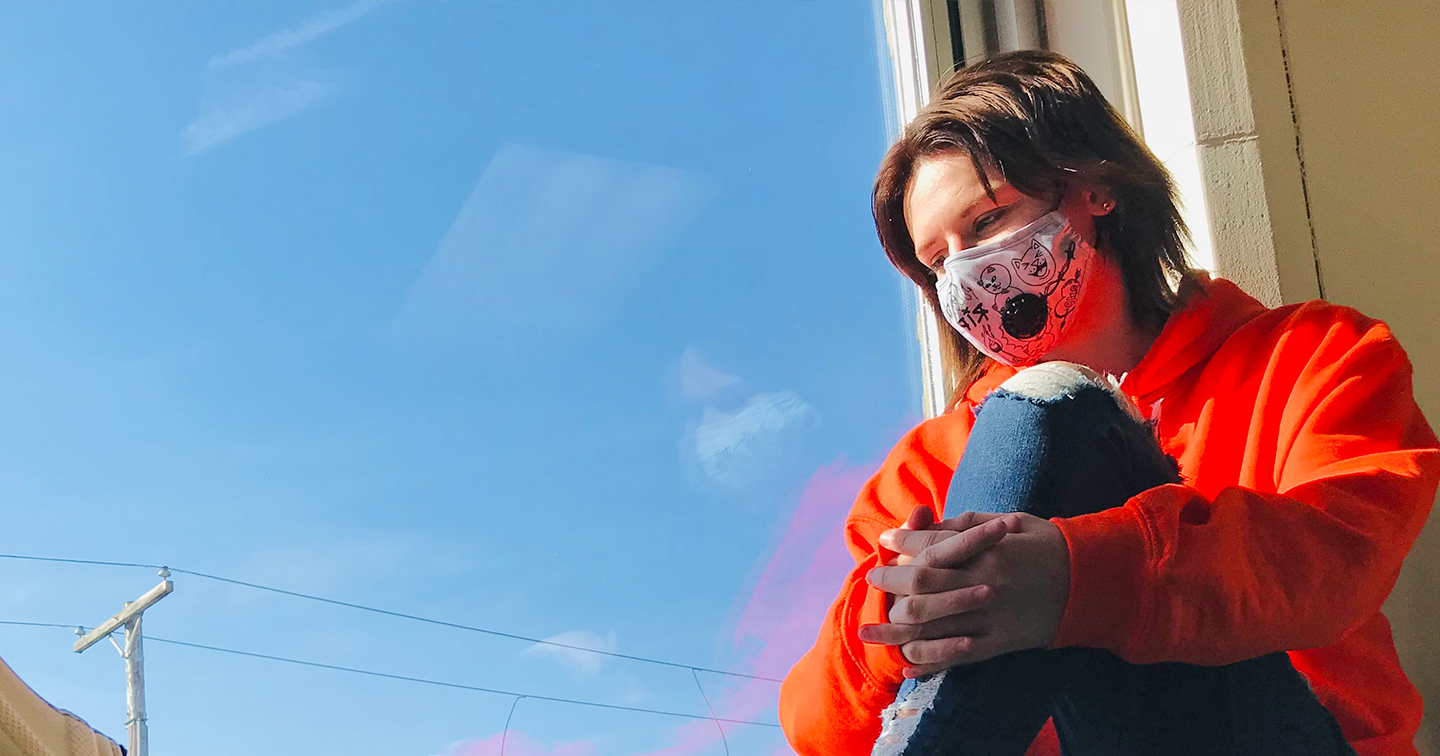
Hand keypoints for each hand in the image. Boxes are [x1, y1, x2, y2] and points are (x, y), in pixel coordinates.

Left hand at [858, 510, 1070, 676]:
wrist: (1093, 582)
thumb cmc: (1047, 545)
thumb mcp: (1010, 521)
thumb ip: (968, 525)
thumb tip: (928, 525)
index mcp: (986, 550)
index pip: (932, 546)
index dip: (904, 543)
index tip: (885, 543)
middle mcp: (983, 583)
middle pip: (922, 584)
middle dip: (891, 582)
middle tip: (872, 580)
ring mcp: (991, 616)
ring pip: (933, 624)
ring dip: (896, 628)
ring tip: (871, 629)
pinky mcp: (1001, 643)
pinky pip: (958, 656)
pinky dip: (930, 663)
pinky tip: (907, 665)